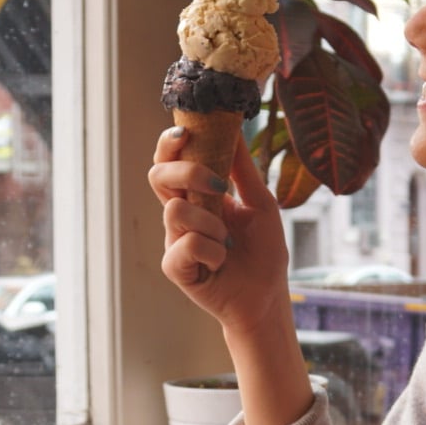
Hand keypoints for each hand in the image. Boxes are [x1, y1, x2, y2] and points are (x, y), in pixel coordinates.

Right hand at [148, 127, 289, 334]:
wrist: (267, 296)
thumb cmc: (264, 251)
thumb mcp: (261, 203)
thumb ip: (243, 169)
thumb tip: (233, 127)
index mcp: (197, 195)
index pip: (170, 160)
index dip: (170, 144)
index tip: (186, 132)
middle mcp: (180, 214)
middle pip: (158, 175)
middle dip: (188, 172)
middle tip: (221, 187)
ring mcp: (174, 239)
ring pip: (176, 210)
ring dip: (212, 224)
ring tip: (229, 242)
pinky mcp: (175, 266)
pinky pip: (186, 243)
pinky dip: (212, 250)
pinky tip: (221, 261)